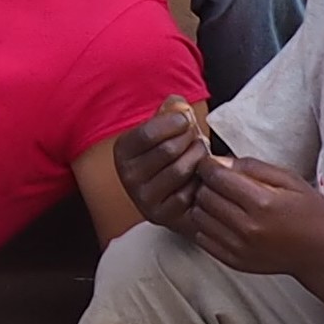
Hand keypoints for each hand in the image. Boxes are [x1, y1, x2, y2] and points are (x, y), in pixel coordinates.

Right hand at [115, 95, 214, 228]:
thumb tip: (179, 107)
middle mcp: (127, 176)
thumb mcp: (166, 127)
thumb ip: (172, 110)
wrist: (174, 189)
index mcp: (123, 150)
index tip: (186, 120)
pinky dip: (198, 182)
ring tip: (200, 154)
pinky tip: (198, 176)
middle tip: (196, 138)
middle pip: (168, 150)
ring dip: (198, 158)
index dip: (174, 122)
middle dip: (190, 139)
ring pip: (179, 171)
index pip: (148, 133)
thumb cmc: (173, 152)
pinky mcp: (160, 215)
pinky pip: (186, 194)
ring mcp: (142, 198)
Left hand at [179, 148, 323, 282]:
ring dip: (203, 204)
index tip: (211, 164)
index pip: (217, 177)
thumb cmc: (308, 212)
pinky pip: (202, 238)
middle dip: (206, 184)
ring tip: (219, 200)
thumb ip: (253, 167)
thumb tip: (220, 161)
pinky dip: (205, 225)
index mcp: (262, 202)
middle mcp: (248, 227)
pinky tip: (220, 219)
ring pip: (199, 217)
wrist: (319, 253)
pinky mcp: (234, 261)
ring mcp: (239, 247)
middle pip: (204, 196)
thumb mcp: (290, 180)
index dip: (208, 166)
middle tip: (217, 181)